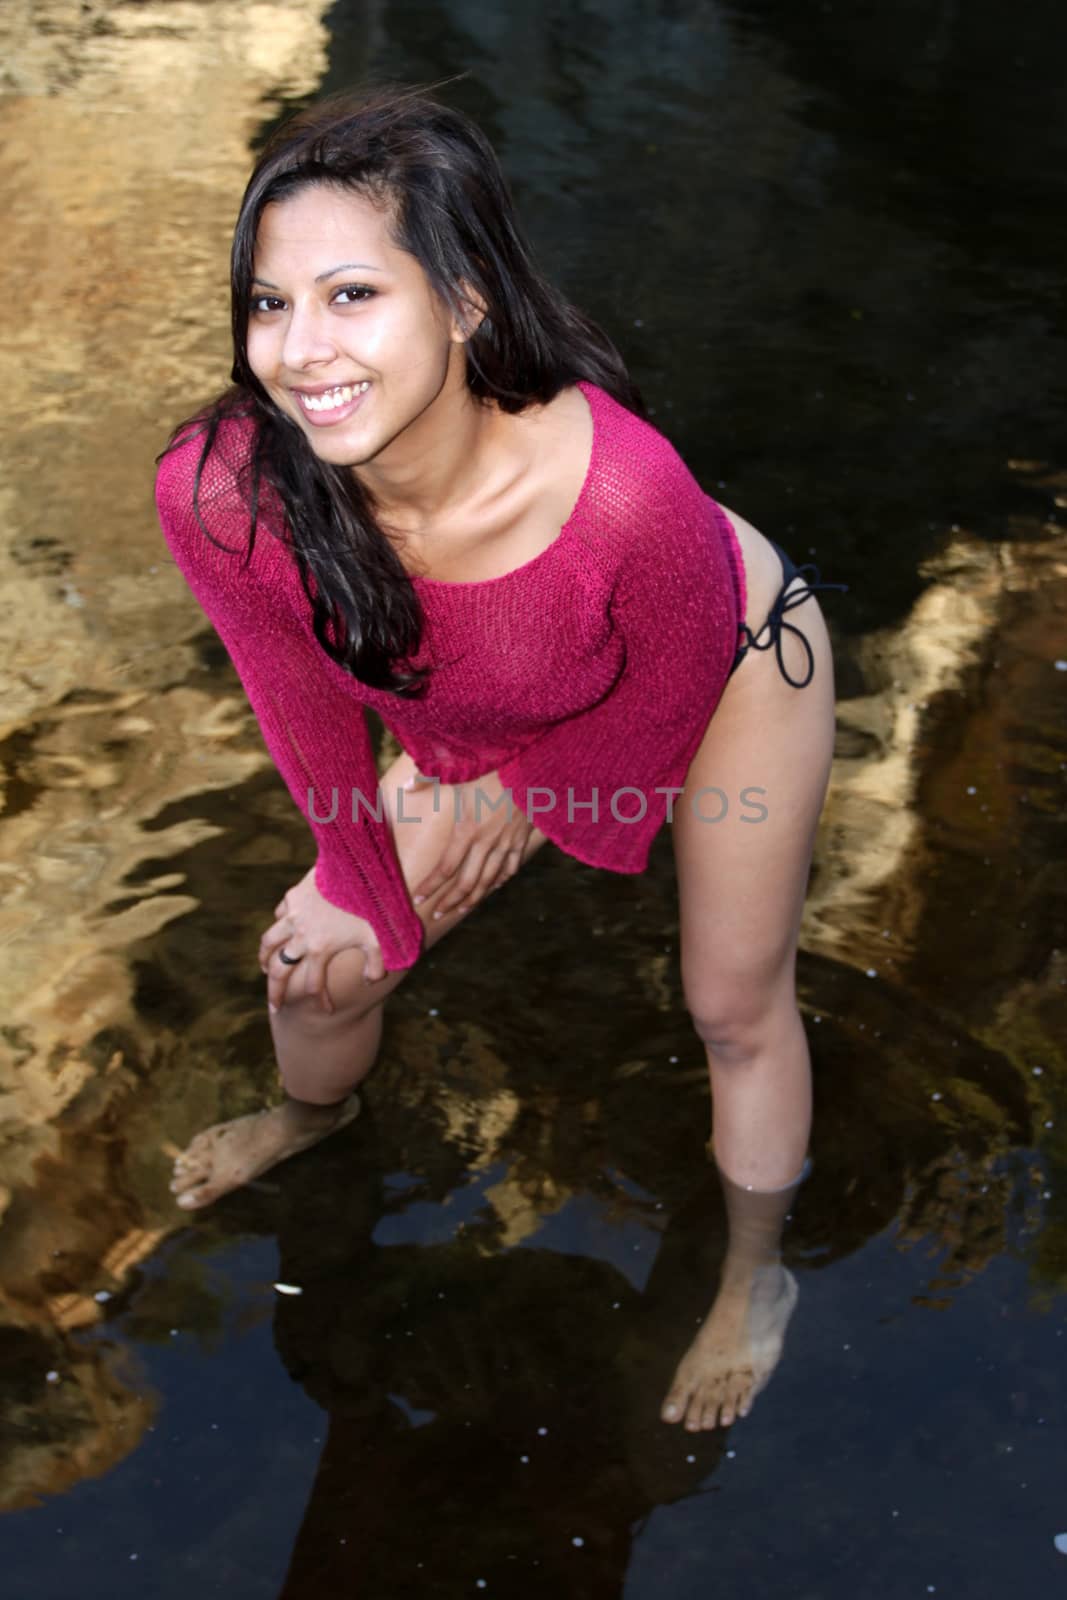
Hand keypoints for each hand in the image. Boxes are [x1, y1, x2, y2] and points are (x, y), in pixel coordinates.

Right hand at [258, 865, 384, 1013]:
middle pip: (280, 972)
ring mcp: (293, 916)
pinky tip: (281, 934)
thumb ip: (376, 963)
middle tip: (274, 1008)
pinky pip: (279, 917)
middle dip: (276, 993)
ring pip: (269, 943)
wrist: (357, 867)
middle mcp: (301, 936)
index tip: (327, 1011)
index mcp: (321, 949)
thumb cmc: (372, 904)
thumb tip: (372, 981)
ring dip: (266, 960)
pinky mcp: (292, 897)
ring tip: (266, 971)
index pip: (314, 986)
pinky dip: (278, 928)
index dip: (321, 1001)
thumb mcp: (379, 937)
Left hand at [408, 768, 536, 916]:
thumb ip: (428, 779)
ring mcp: (506, 842)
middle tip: (437, 914)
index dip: (431, 886)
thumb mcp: (458, 772)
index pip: (446, 868)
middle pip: (467, 882)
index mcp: (467, 829)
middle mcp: (487, 842)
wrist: (530, 766)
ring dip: (474, 897)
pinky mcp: (521, 838)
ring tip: (461, 909)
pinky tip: (493, 885)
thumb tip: (405, 785)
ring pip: (489, 880)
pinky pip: (511, 866)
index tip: (418, 899)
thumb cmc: (491, 767)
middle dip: (450, 902)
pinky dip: (501, 879)